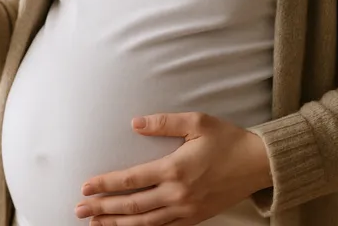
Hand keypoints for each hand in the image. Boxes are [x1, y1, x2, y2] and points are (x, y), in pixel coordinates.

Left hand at [75, 112, 272, 225]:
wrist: (259, 164)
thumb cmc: (227, 139)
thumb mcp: (197, 122)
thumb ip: (164, 122)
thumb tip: (135, 123)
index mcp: (174, 169)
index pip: (130, 180)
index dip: (105, 184)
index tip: (85, 187)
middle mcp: (177, 194)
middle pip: (131, 206)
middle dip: (102, 208)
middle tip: (79, 210)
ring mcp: (186, 210)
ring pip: (144, 223)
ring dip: (117, 223)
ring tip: (96, 223)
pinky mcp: (195, 218)